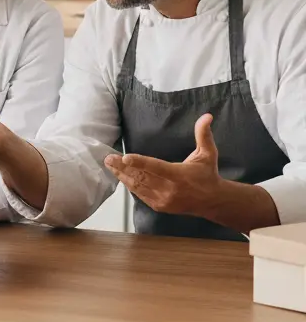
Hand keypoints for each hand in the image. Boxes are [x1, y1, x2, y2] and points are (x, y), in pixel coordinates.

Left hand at [104, 114, 220, 216]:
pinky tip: (121, 176)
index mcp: (179, 175)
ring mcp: (163, 199)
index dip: (139, 162)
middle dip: (122, 167)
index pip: (156, 167)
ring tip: (110, 165)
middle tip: (108, 158)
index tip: (124, 157)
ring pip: (138, 186)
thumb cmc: (207, 174)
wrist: (213, 201)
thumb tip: (207, 116)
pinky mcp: (159, 206)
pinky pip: (140, 194)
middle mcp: (169, 189)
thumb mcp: (208, 153)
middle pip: (141, 177)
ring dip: (122, 175)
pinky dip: (129, 184)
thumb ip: (203, 135)